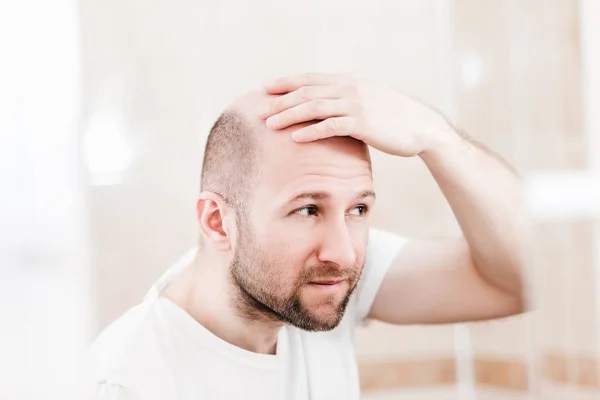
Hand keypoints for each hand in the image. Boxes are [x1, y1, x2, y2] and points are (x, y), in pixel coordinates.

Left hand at [259, 73, 452, 156]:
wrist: (422, 128)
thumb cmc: (394, 118)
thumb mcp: (369, 100)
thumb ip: (347, 98)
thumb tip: (328, 104)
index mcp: (349, 81)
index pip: (310, 78)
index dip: (286, 82)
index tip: (265, 88)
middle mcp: (350, 88)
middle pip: (306, 91)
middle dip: (280, 100)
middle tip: (258, 108)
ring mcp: (356, 104)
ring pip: (313, 106)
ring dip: (288, 115)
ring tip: (268, 123)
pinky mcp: (363, 123)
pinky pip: (330, 126)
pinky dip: (310, 131)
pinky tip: (294, 137)